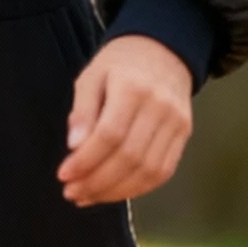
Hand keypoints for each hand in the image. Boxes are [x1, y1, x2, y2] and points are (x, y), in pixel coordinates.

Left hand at [58, 34, 193, 204]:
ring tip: (88, 196)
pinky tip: (112, 191)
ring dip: (115, 191)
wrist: (163, 50)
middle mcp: (160, 107)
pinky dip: (137, 188)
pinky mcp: (184, 134)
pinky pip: (162, 171)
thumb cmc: (119, 65)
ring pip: (148, 171)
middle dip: (97, 182)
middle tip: (72, 192)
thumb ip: (82, 111)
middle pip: (129, 157)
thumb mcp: (91, 77)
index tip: (63, 175)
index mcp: (132, 88)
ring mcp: (176, 122)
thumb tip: (74, 146)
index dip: (85, 161)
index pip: (109, 135)